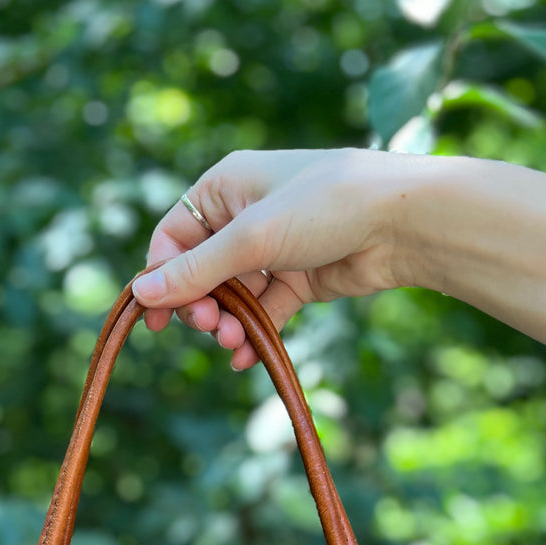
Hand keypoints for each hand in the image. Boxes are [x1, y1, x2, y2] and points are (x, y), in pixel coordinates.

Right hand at [132, 149, 424, 369]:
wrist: (404, 222)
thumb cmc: (326, 207)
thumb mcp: (252, 238)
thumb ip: (197, 270)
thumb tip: (141, 294)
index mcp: (225, 187)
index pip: (173, 237)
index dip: (162, 277)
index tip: (157, 319)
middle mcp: (245, 215)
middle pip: (201, 271)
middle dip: (199, 305)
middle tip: (209, 328)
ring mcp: (274, 248)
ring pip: (233, 295)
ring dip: (226, 324)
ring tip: (231, 344)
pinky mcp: (300, 278)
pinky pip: (264, 311)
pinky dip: (253, 333)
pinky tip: (246, 357)